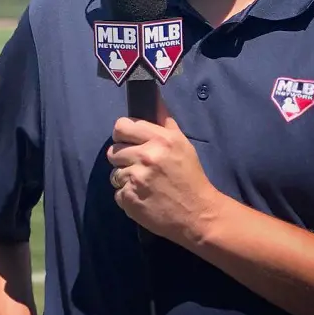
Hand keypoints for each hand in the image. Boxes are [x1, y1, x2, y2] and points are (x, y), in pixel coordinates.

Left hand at [106, 106, 223, 246]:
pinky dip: (128, 196)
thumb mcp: (182, 144)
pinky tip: (144, 197)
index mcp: (160, 140)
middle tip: (138, 165)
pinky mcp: (129, 199)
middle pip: (113, 150)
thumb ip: (164, 122)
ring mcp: (135, 179)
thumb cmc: (191, 177)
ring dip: (126, 178)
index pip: (122, 126)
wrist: (199, 215)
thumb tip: (153, 99)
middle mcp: (145, 157)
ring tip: (145, 184)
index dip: (122, 134)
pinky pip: (117, 192)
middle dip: (123, 158)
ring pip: (114, 173)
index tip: (128, 141)